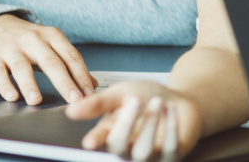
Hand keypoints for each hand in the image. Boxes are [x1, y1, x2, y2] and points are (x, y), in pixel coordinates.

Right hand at [0, 13, 96, 104]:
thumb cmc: (25, 41)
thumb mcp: (50, 45)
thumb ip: (69, 63)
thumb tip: (91, 85)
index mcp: (52, 36)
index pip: (71, 56)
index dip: (82, 76)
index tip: (89, 94)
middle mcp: (33, 39)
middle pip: (51, 62)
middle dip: (64, 82)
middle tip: (74, 100)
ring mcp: (11, 48)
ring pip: (22, 67)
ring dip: (30, 85)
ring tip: (36, 101)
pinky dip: (5, 85)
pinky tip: (11, 96)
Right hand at [69, 80, 202, 161]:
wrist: (178, 98)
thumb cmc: (146, 96)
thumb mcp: (121, 94)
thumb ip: (98, 103)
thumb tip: (70, 111)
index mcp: (111, 135)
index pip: (99, 141)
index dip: (95, 141)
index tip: (89, 142)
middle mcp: (127, 150)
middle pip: (119, 146)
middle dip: (126, 122)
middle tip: (135, 99)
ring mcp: (149, 157)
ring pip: (143, 151)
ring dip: (150, 123)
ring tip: (158, 101)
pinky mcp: (171, 156)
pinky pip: (169, 148)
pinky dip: (170, 127)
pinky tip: (171, 108)